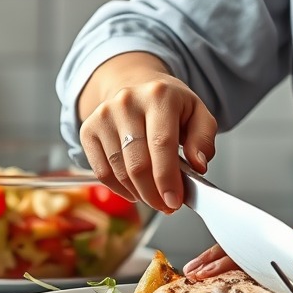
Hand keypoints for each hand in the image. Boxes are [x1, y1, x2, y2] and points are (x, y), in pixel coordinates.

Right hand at [78, 52, 216, 213]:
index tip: (174, 201)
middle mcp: (127, 102)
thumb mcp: (198, 113)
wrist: (137, 87)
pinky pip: (102, 172)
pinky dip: (120, 189)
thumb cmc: (170, 105)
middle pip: (137, 162)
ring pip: (119, 171)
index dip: (167, 178)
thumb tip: (198, 165)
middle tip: (167, 205)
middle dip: (153, 193)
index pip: (161, 144)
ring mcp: (104, 115)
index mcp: (159, 95)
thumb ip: (203, 139)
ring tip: (154, 196)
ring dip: (139, 194)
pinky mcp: (88, 129)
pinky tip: (135, 190)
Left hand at [183, 219, 292, 277]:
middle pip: (265, 240)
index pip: (264, 238)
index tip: (198, 264)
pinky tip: (265, 280)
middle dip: (226, 255)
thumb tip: (276, 288)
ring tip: (216, 274)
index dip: (229, 250)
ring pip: (281, 248)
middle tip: (195, 269)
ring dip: (244, 261)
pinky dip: (288, 270)